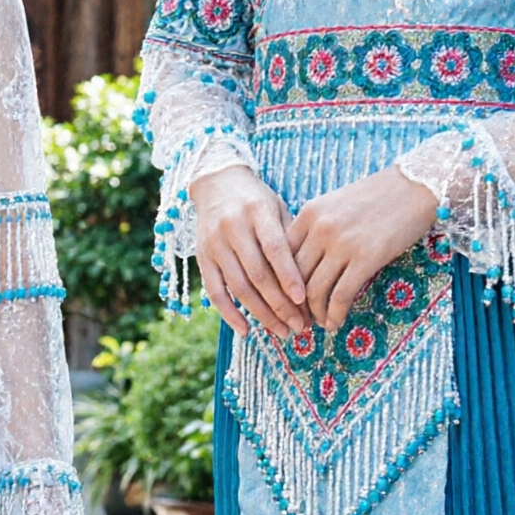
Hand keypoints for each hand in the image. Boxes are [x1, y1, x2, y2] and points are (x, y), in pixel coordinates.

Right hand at [189, 164, 306, 339]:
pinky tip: (246, 331)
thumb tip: (312, 279)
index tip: (304, 300)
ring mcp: (214, 244)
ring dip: (261, 313)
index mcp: (257, 211)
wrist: (216, 183)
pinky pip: (215, 292)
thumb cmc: (255, 200)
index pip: (274, 248)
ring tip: (281, 331)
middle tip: (299, 326)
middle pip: (257, 274)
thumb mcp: (277, 208)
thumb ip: (290, 238)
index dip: (288, 276)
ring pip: (238, 287)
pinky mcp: (202, 258)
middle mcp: (233, 228)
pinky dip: (229, 314)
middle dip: (280, 304)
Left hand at [289, 166, 439, 331]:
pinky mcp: (366, 258)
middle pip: (293, 277)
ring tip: (318, 324)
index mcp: (308, 214)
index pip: (280, 257)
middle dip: (292, 305)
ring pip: (314, 291)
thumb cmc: (377, 197)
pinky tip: (335, 323)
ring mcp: (342, 243)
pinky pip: (341, 295)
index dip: (279, 284)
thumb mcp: (335, 205)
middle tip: (297, 319)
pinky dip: (334, 314)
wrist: (417, 186)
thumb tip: (301, 265)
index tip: (283, 299)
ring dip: (314, 314)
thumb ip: (314, 229)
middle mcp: (320, 228)